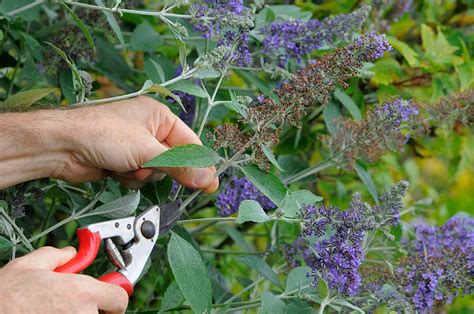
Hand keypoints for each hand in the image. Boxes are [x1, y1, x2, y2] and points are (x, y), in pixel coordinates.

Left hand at [0, 96, 218, 191]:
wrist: (61, 147)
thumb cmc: (103, 134)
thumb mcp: (146, 150)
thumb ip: (179, 166)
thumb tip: (206, 179)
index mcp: (159, 116)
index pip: (190, 143)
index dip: (199, 165)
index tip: (209, 185)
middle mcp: (149, 130)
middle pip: (173, 160)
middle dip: (161, 168)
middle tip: (151, 169)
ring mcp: (135, 147)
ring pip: (156, 171)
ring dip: (143, 174)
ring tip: (126, 165)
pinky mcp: (123, 162)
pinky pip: (140, 177)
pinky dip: (130, 178)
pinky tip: (115, 170)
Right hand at [0, 247, 127, 313]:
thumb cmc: (4, 295)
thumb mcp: (30, 265)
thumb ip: (58, 256)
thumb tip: (71, 254)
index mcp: (81, 293)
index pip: (119, 299)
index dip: (115, 296)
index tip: (109, 297)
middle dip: (94, 309)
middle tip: (73, 304)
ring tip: (54, 311)